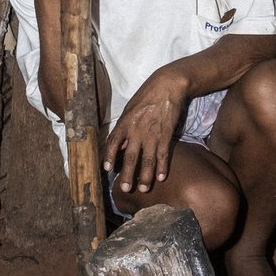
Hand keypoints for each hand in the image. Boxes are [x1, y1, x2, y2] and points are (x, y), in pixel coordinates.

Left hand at [104, 67, 191, 197]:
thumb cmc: (147, 96)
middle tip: (125, 189)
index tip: (107, 169)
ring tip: (143, 189)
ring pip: (148, 159)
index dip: (110, 156)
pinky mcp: (166, 134)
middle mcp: (137, 130)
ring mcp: (152, 133)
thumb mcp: (130, 109)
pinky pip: (163, 154)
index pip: (113, 142)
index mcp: (125, 122)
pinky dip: (163, 166)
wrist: (168, 86)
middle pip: (131, 157)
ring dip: (145, 176)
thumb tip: (120, 147)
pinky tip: (162, 177)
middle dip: (128, 175)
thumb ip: (124, 128)